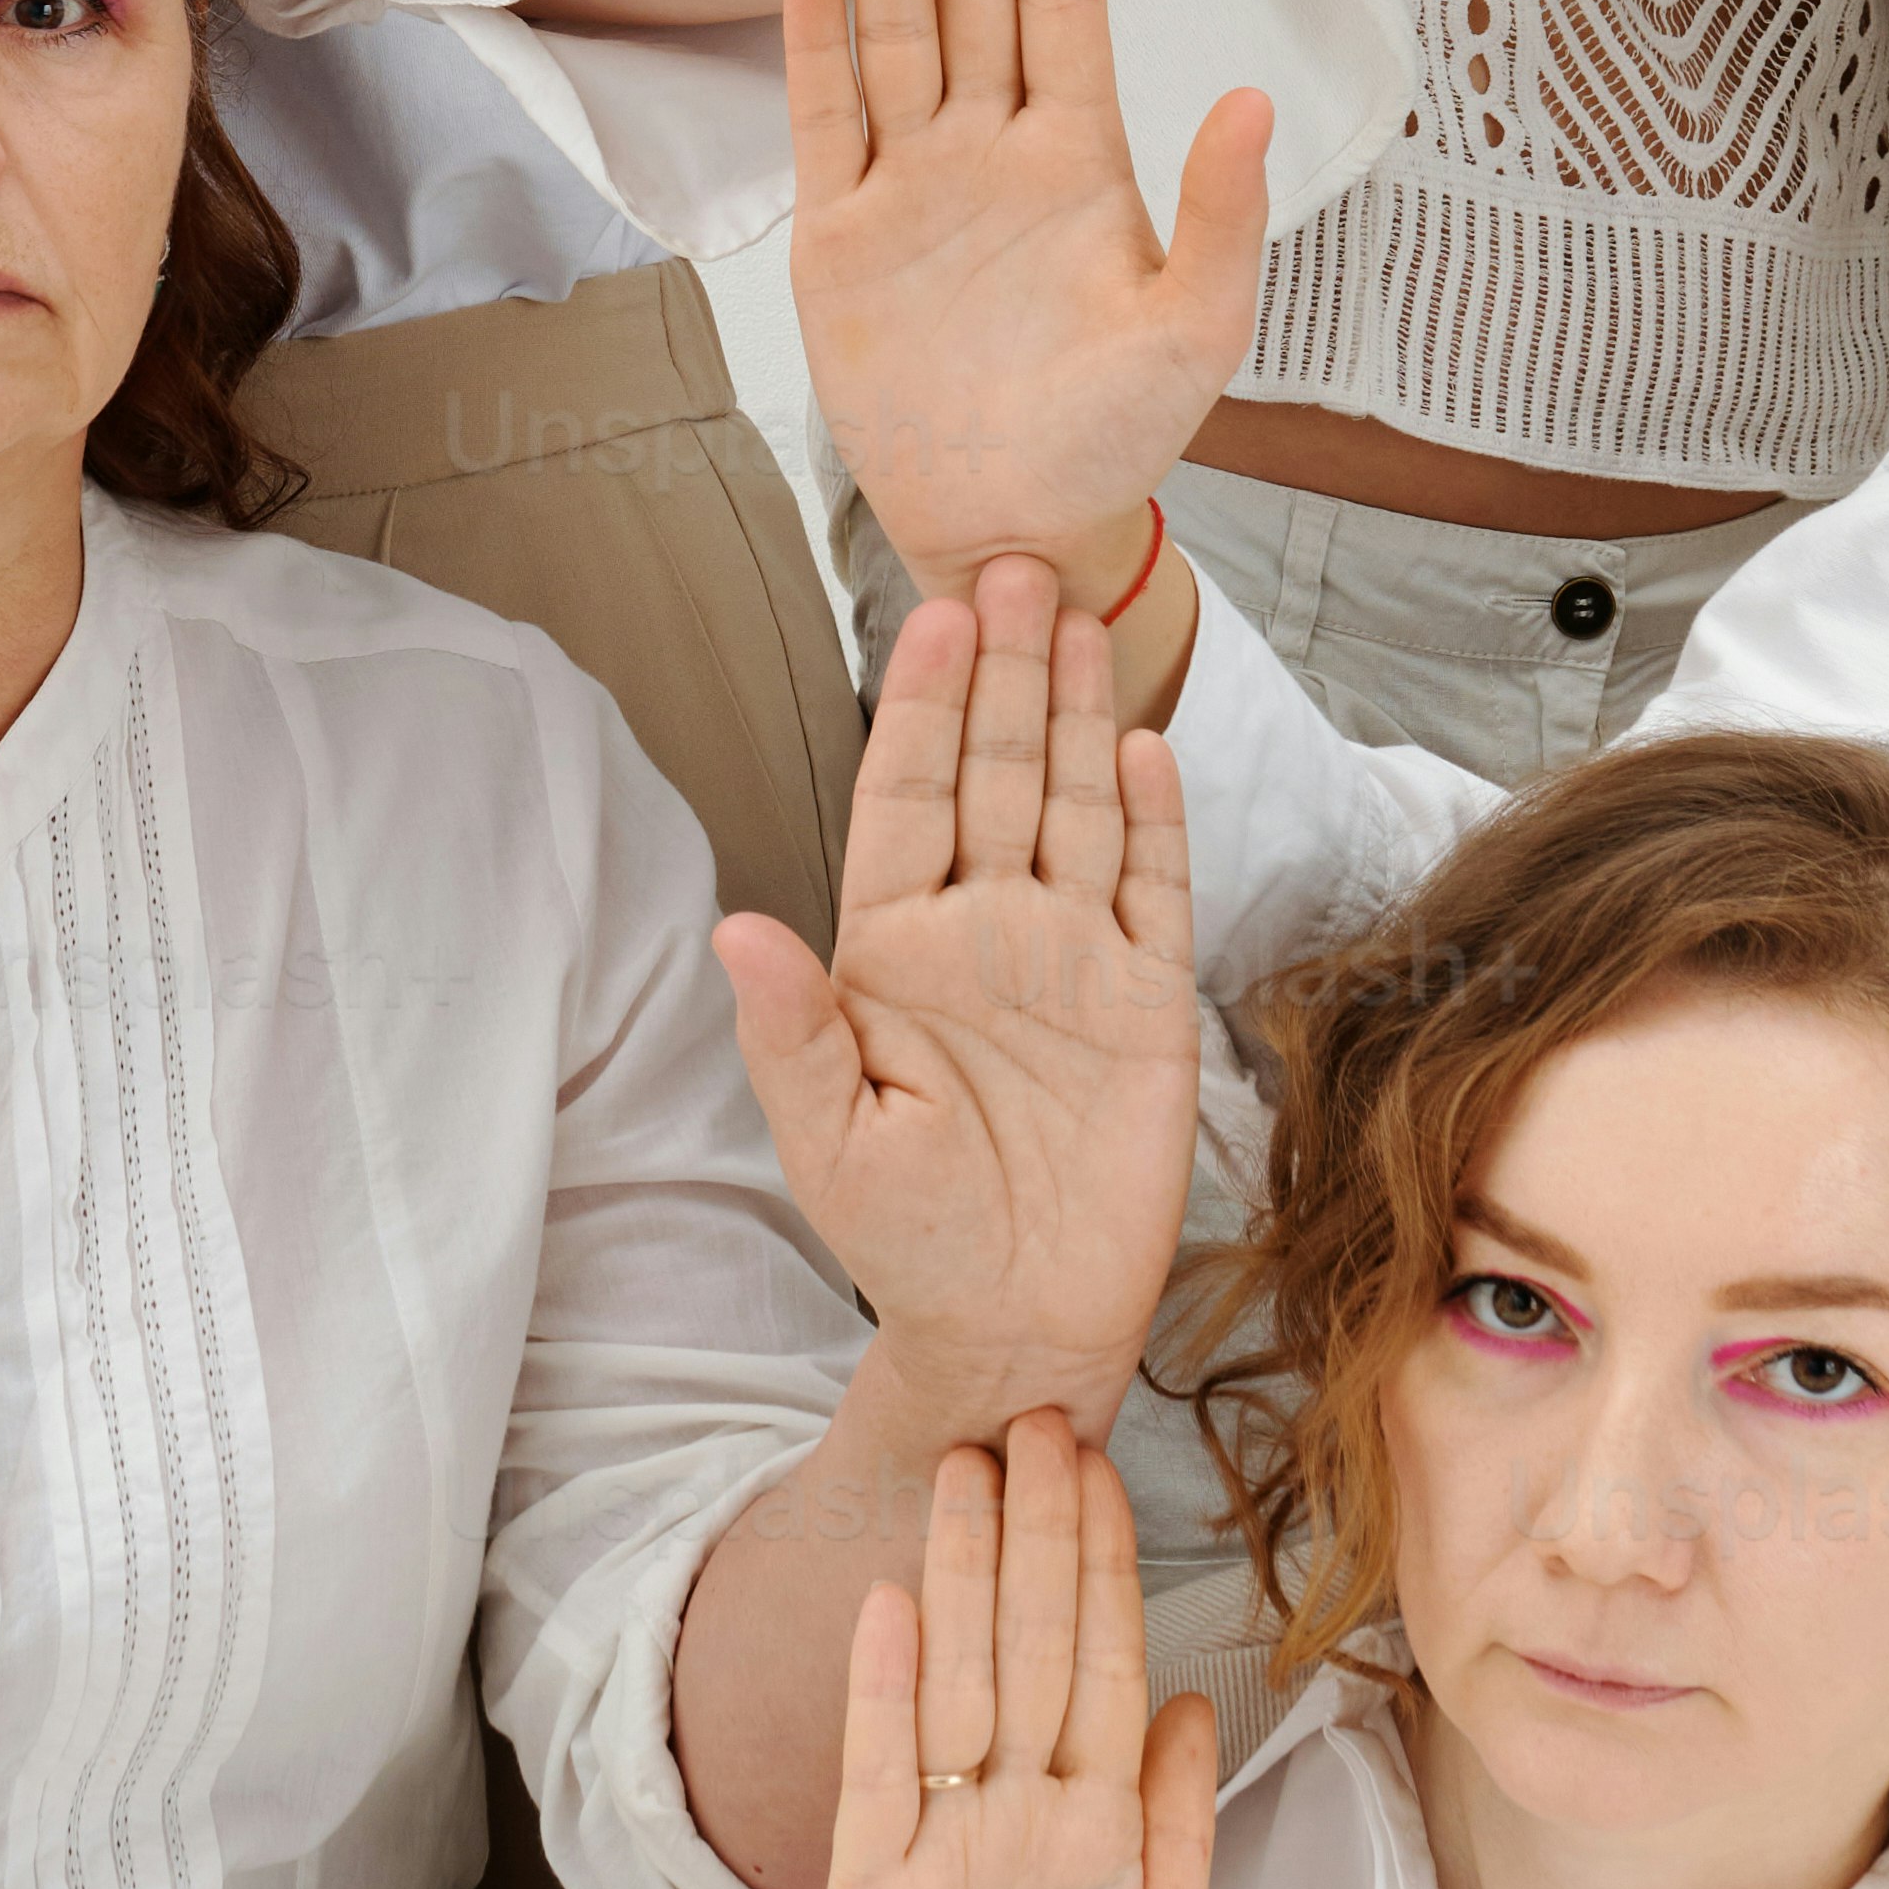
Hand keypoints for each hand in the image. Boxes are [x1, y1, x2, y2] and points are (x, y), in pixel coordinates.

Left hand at [719, 552, 1202, 1439]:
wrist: (1018, 1323)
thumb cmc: (906, 1240)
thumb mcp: (830, 1143)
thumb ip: (790, 1032)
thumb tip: (736, 929)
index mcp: (893, 950)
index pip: (906, 798)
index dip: (920, 705)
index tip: (933, 614)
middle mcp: (984, 930)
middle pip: (994, 773)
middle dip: (1003, 671)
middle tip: (1016, 565)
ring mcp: (1070, 955)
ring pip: (1072, 804)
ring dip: (1074, 714)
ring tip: (1079, 618)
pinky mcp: (1145, 999)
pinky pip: (1152, 886)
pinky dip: (1152, 817)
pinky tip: (1143, 746)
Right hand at [788, 0, 1267, 620]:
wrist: (1014, 522)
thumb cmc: (1115, 435)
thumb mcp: (1196, 332)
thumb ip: (1221, 215)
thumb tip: (1252, 100)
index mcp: (1081, 157)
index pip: (1063, 7)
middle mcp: (992, 149)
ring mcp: (913, 184)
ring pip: (899, 35)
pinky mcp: (843, 235)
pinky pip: (827, 120)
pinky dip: (818, 48)